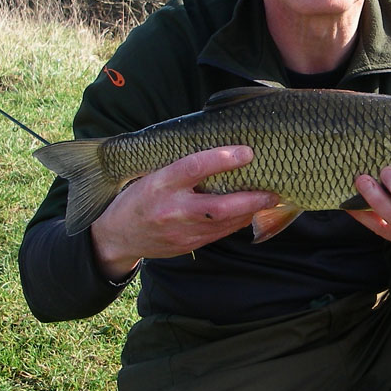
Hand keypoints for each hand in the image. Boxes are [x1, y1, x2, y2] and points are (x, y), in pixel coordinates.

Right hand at [87, 145, 277, 280]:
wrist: (118, 236)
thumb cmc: (139, 196)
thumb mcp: (152, 173)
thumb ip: (182, 164)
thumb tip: (221, 145)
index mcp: (159, 183)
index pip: (192, 167)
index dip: (221, 159)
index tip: (246, 151)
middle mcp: (171, 209)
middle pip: (216, 208)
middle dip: (249, 200)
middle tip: (272, 190)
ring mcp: (181, 232)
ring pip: (224, 224)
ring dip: (250, 211)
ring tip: (271, 198)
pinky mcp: (189, 245)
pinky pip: (220, 233)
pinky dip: (239, 221)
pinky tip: (252, 211)